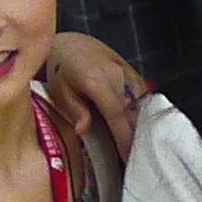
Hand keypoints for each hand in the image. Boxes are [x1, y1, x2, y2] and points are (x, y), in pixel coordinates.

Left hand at [39, 32, 142, 158]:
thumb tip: (83, 130)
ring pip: (142, 104)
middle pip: (134, 111)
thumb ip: (74, 109)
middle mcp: (117, 76)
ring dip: (142, 124)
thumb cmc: (60, 69)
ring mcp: (128, 72)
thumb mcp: (59, 90)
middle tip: (138, 158)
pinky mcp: (134, 72)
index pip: (116, 114)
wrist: (71, 43)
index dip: (124, 137)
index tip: (128, 156)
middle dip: (137, 135)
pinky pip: (143, 96)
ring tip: (142, 146)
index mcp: (97, 81)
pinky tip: (142, 127)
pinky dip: (143, 112)